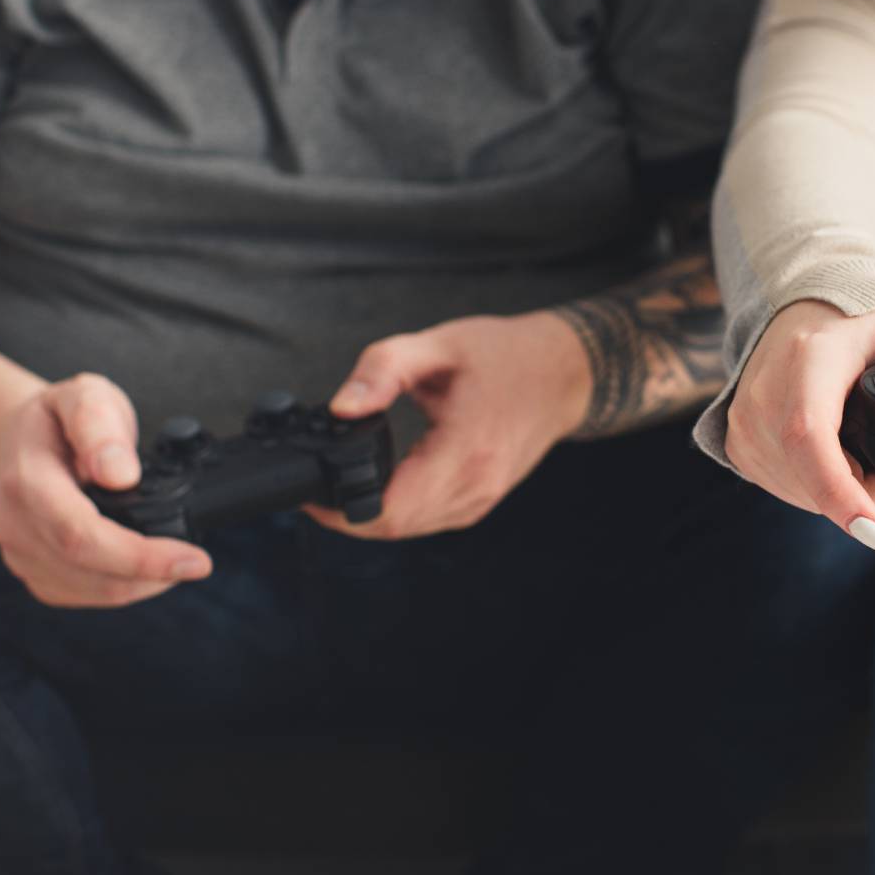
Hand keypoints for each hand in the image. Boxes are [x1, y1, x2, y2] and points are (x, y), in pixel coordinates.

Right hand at [0, 373, 212, 606]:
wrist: (17, 441)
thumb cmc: (57, 420)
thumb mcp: (84, 397)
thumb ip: (98, 426)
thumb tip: (120, 474)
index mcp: (26, 481)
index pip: (82, 535)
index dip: (140, 556)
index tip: (193, 559)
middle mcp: (15, 525)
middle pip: (91, 570)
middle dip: (154, 572)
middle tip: (197, 561)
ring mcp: (20, 554)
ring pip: (94, 591)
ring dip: (144, 582)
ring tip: (175, 556)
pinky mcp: (34, 573)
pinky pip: (87, 594)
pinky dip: (126, 586)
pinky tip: (145, 565)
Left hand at [307, 312, 591, 539]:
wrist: (564, 373)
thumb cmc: (507, 357)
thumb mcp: (438, 345)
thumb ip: (382, 370)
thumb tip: (340, 407)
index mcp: (465, 452)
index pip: (389, 511)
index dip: (338, 512)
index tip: (310, 491)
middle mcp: (476, 487)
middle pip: (393, 528)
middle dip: (345, 513)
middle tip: (317, 483)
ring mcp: (480, 500)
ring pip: (409, 530)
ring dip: (370, 513)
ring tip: (345, 479)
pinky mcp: (480, 501)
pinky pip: (427, 520)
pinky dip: (397, 508)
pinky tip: (383, 482)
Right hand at [725, 291, 874, 548]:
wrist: (794, 319)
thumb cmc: (861, 324)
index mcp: (807, 362)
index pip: (809, 435)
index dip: (839, 490)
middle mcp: (764, 397)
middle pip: (819, 478)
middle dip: (865, 493)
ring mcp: (745, 426)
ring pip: (804, 493)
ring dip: (843, 495)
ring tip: (865, 455)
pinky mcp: (737, 447)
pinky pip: (786, 489)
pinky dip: (818, 488)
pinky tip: (835, 458)